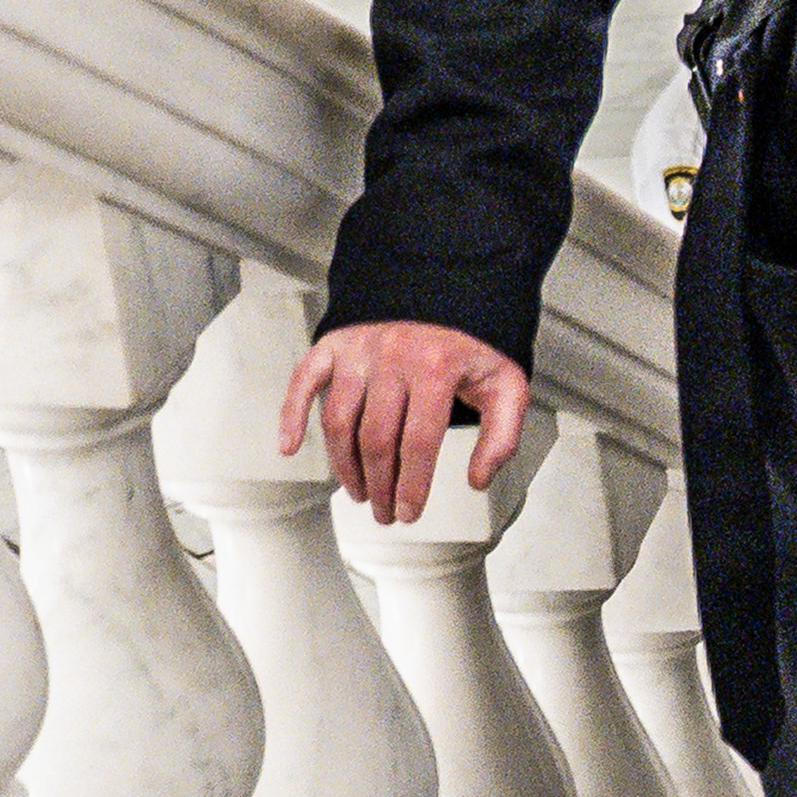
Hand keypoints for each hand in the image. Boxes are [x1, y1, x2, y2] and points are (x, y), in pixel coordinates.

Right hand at [279, 322, 532, 528]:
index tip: (408, 513)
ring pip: (340, 421)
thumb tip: (477, 479)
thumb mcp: (507, 382)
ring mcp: (359, 349)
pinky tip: (290, 447)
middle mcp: (393, 357)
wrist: (448, 283)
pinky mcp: (335, 343)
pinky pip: (304, 381)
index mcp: (437, 368)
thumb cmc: (473, 339)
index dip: (412, 485)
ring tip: (358, 492)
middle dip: (379, 485)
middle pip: (377, 439)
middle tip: (383, 512)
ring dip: (344, 465)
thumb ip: (502, 434)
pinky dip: (291, 415)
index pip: (419, 442)